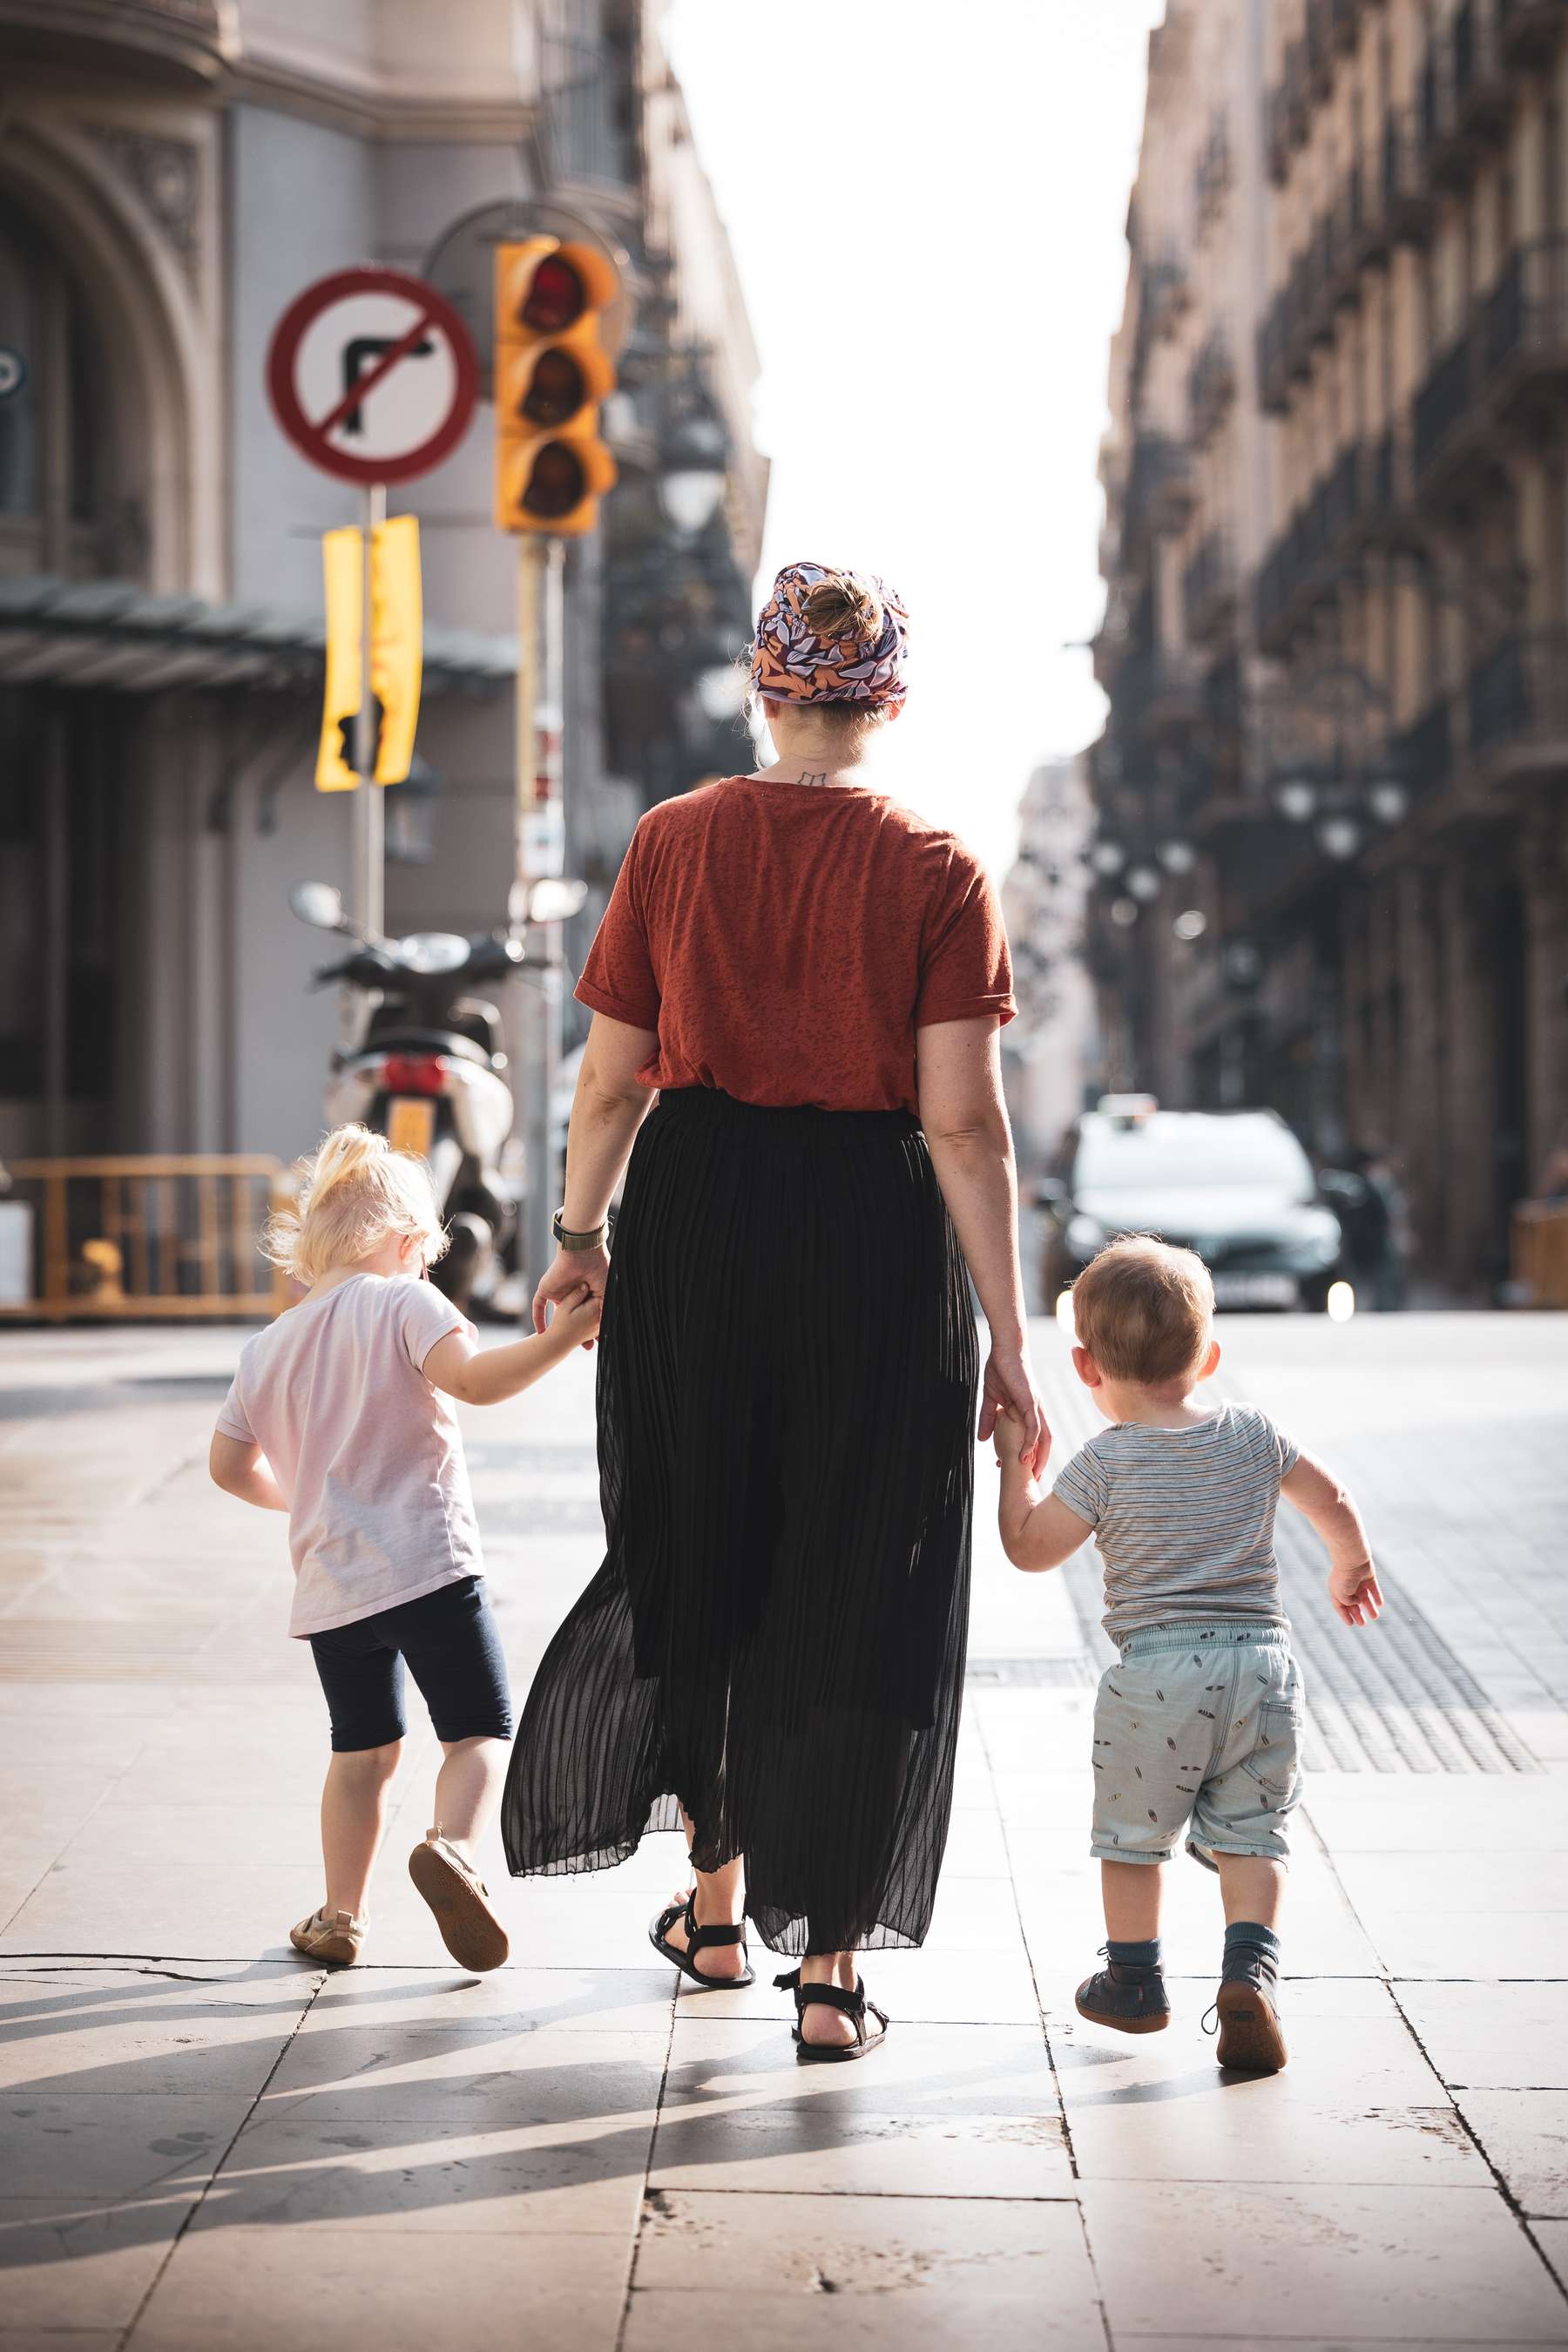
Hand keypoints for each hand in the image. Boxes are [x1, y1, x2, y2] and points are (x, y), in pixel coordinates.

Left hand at [533, 1244, 609, 1349]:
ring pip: (557, 1314)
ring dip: (558, 1328)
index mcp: (587, 1293)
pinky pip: (538, 1307)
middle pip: (574, 1317)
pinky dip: (538, 1319)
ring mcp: (558, 1292)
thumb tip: (610, 1327)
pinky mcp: (546, 1289)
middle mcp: (572, 1294)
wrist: (582, 1252)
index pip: (589, 1315)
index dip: (594, 1328)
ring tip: (562, 1345)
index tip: (600, 1341)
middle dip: (580, 1333)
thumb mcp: (607, 1293)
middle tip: (586, 1347)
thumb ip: (606, 1309)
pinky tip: (541, 1332)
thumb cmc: (598, 1268)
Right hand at [979, 1346, 1049, 1477]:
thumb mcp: (992, 1399)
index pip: (1035, 1438)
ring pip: (1043, 1438)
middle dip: (1040, 1463)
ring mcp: (1035, 1407)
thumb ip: (988, 1418)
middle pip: (1045, 1443)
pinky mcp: (1030, 1402)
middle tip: (1033, 1481)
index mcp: (1030, 1411)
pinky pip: (1034, 1428)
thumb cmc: (1001, 1369)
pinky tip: (1024, 1457)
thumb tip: (982, 1439)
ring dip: (1039, 1458)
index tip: (1020, 1471)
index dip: (1030, 1456)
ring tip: (1031, 1475)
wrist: (1005, 1348)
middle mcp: (1037, 1411)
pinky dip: (1030, 1444)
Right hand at [1329, 1558, 1382, 1627]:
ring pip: (1365, 1598)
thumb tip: (1358, 1603)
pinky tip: (1380, 1604)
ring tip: (1375, 1617)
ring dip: (1369, 1607)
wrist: (1352, 1560)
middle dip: (1358, 1614)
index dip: (1345, 1615)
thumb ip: (1349, 1603)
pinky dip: (1377, 1596)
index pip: (1340, 1606)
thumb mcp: (1342, 1596)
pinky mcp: (1368, 1577)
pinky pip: (1373, 1589)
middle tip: (1363, 1624)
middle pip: (1353, 1603)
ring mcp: (1358, 1582)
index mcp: (1336, 1591)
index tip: (1351, 1624)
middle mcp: (1347, 1587)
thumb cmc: (1345, 1578)